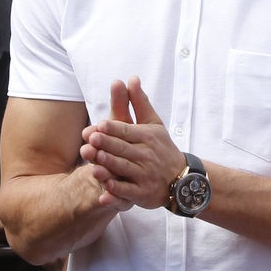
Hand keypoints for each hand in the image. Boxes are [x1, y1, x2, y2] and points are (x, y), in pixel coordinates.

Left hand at [79, 76, 184, 210]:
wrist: (180, 178)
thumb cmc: (162, 148)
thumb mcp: (154, 123)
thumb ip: (139, 102)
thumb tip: (131, 78)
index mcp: (147, 137)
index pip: (126, 131)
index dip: (112, 129)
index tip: (98, 125)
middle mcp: (146, 155)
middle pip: (122, 149)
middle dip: (106, 145)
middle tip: (90, 140)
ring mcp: (144, 175)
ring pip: (123, 169)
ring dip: (107, 167)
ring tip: (92, 163)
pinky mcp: (142, 193)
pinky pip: (127, 192)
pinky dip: (116, 192)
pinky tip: (104, 190)